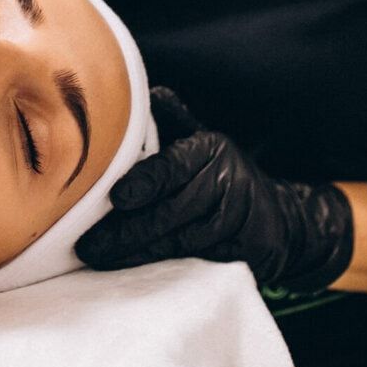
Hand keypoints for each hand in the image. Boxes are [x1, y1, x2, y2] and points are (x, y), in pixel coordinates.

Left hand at [75, 87, 354, 293]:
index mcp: (210, 149)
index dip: (145, 183)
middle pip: (171, 211)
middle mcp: (228, 182)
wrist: (277, 216)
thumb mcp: (200, 141)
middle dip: (126, 231)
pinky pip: (198, 263)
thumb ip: (172, 120)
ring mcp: (238, 221)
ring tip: (102, 259)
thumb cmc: (220, 174)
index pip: (173, 166)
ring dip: (139, 253)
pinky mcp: (246, 253)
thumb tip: (148, 92)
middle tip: (89, 245)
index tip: (117, 197)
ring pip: (182, 242)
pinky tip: (137, 274)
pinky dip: (166, 269)